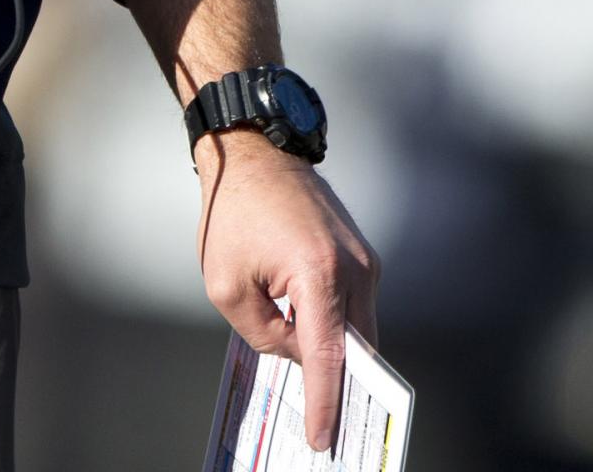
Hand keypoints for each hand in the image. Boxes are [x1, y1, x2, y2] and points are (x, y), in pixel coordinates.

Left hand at [195, 135, 379, 452]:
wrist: (256, 154)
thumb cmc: (235, 213)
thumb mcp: (228, 287)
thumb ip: (264, 334)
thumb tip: (296, 352)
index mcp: (319, 275)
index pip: (327, 357)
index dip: (325, 404)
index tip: (323, 438)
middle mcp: (355, 268)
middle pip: (357, 349)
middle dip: (341, 388)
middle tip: (324, 427)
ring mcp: (364, 260)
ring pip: (360, 330)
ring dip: (338, 357)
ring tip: (318, 394)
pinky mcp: (361, 255)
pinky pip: (356, 308)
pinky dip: (339, 331)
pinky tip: (316, 348)